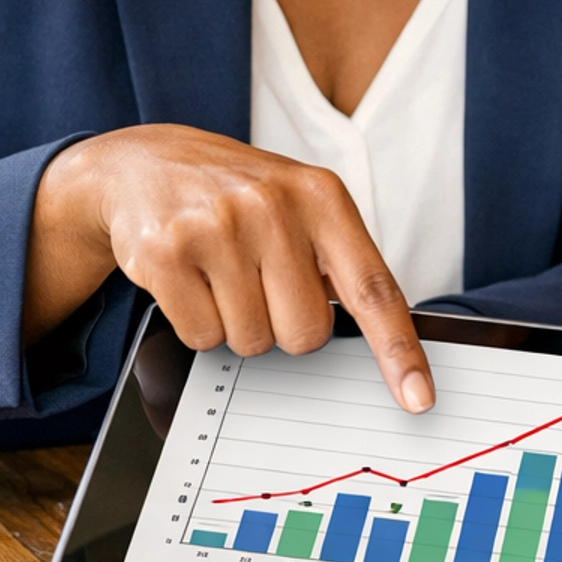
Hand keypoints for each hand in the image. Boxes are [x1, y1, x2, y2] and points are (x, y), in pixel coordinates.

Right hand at [25, 125, 433, 413]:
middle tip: (258, 281)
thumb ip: (336, 261)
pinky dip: (197, 322)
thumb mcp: (298, 205)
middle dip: (283, 324)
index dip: (398, 350)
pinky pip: (202, 338)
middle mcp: (274, 206)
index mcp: (321, 196)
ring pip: (251, 341)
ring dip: (236, 323)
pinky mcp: (167, 252)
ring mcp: (217, 227)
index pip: (373, 288)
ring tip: (219, 271)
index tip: (419, 398)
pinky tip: (189, 276)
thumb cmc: (236, 195)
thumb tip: (377, 339)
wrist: (142, 163)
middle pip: (306, 334)